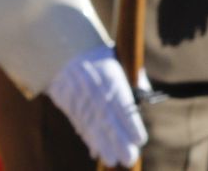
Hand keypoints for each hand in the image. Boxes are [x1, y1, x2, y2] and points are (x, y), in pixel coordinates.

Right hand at [47, 47, 148, 167]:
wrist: (62, 48)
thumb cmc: (97, 54)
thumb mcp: (118, 58)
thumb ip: (134, 77)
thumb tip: (146, 93)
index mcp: (110, 78)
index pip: (123, 106)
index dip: (131, 124)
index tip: (140, 140)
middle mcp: (95, 91)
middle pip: (107, 120)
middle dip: (118, 142)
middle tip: (129, 158)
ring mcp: (80, 98)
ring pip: (92, 126)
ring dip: (102, 146)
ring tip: (112, 160)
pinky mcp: (68, 104)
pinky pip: (80, 124)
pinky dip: (88, 138)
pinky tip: (96, 151)